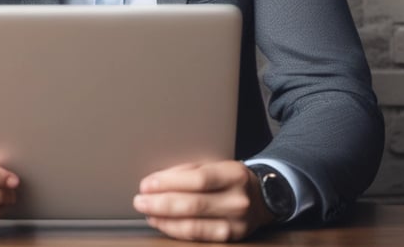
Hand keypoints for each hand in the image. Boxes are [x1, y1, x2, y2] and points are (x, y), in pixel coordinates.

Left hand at [133, 160, 274, 242]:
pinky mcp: (231, 238)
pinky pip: (198, 236)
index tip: (147, 183)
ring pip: (193, 225)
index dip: (169, 182)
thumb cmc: (231, 178)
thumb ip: (190, 171)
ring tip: (147, 212)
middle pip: (193, 204)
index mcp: (233, 174)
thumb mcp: (216, 165)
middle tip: (140, 200)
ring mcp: (236, 223)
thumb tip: (158, 180)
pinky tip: (162, 223)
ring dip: (164, 219)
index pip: (198, 179)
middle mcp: (237, 200)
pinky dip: (175, 230)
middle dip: (161, 203)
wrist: (263, 198)